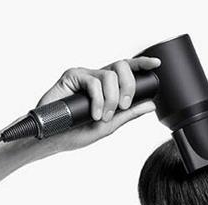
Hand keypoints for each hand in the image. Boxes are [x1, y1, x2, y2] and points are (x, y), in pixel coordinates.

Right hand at [34, 56, 160, 154]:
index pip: (127, 71)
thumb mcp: (109, 125)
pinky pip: (93, 81)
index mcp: (107, 88)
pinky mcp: (72, 76)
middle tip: (123, 105)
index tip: (156, 65)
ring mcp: (85, 76)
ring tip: (102, 116)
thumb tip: (150, 105)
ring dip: (111, 98)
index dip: (141, 64)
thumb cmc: (75, 132)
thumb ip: (129, 114)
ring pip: (109, 75)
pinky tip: (93, 113)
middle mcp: (97, 79)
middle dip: (128, 86)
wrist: (52, 137)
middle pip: (121, 67)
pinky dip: (97, 99)